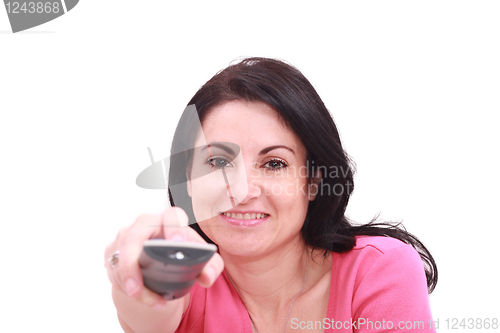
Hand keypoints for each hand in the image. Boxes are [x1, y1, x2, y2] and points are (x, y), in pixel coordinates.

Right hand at [105, 207, 224, 310]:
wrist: (157, 264)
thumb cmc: (178, 254)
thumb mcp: (198, 259)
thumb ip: (211, 265)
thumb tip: (207, 276)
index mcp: (168, 221)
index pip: (171, 216)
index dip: (174, 228)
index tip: (177, 243)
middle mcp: (144, 225)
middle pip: (132, 237)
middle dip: (132, 265)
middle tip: (137, 289)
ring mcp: (124, 238)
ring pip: (121, 260)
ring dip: (135, 286)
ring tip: (154, 302)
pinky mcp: (112, 253)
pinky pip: (114, 271)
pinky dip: (128, 289)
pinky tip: (143, 297)